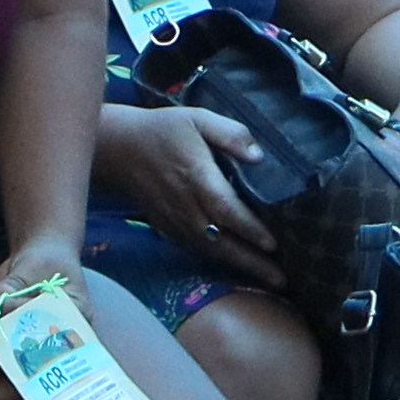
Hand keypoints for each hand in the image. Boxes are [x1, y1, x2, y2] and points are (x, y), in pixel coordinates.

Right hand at [89, 107, 268, 274]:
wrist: (118, 149)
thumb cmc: (163, 131)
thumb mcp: (197, 119)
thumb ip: (230, 134)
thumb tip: (258, 156)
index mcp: (196, 176)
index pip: (224, 208)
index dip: (248, 228)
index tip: (273, 245)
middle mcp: (185, 204)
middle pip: (219, 240)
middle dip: (250, 262)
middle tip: (281, 280)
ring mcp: (174, 220)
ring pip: (209, 250)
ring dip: (237, 266)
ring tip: (269, 280)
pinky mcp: (167, 227)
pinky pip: (195, 249)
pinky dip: (217, 261)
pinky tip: (238, 267)